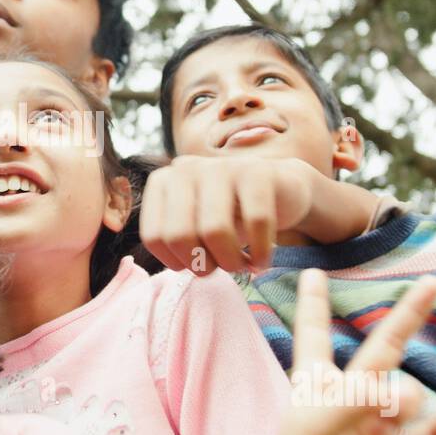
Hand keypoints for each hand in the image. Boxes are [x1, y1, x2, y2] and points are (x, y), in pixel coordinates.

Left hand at [139, 155, 317, 274]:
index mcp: (163, 182)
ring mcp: (221, 166)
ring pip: (215, 230)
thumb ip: (173, 238)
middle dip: (203, 265)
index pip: (154, 237)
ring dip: (232, 262)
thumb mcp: (195, 225)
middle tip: (222, 268)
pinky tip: (263, 262)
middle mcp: (186, 169)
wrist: (281, 190)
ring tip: (243, 265)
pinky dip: (261, 253)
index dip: (177, 263)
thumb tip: (173, 264)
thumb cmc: (232, 215)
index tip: (197, 265)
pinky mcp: (257, 171)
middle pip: (180, 235)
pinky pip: (256, 222)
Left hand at [266, 269, 435, 434]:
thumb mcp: (310, 430)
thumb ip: (350, 400)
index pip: (313, 335)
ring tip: (393, 416)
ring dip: (410, 398)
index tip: (312, 271)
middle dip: (406, 318)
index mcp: (314, 390)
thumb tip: (392, 386)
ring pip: (412, 395)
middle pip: (381, 351)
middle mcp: (349, 405)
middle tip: (433, 282)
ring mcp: (378, 433)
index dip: (314, 304)